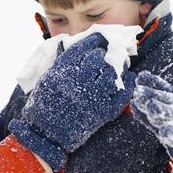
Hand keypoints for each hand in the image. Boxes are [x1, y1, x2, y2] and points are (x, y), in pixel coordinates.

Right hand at [9, 33, 135, 170]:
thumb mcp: (47, 78)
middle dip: (103, 53)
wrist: (46, 135)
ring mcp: (92, 97)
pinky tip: (129, 78)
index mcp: (62, 71)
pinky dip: (128, 83)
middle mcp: (78, 81)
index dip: (94, 40)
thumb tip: (70, 44)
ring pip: (112, 74)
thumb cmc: (43, 105)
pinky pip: (122, 93)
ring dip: (116, 67)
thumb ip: (61, 62)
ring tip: (117, 65)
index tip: (101, 37)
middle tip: (106, 53)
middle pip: (98, 58)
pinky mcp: (103, 112)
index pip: (82, 47)